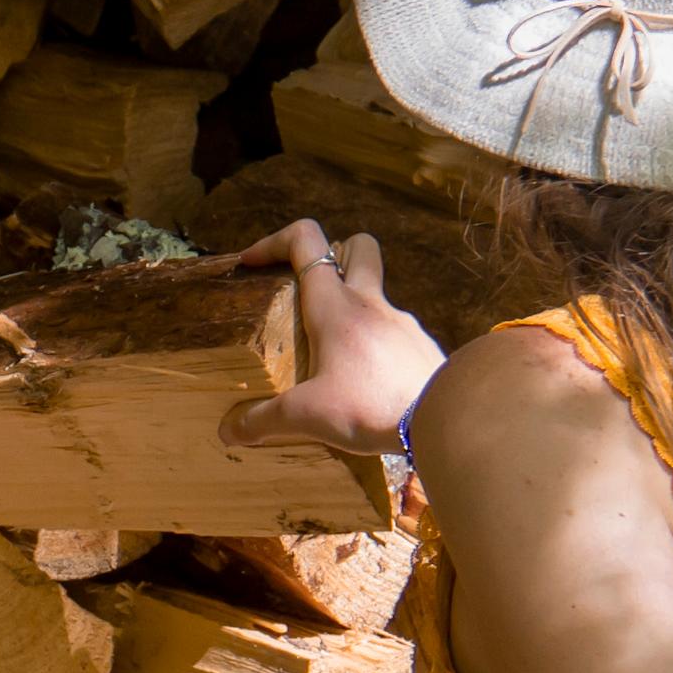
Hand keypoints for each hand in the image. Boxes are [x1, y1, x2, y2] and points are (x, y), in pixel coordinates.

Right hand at [222, 220, 449, 457]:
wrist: (443, 418)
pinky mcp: (420, 347)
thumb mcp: (307, 416)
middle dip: (331, 254)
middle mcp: (370, 303)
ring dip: (352, 309)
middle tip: (308, 289)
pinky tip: (365, 380)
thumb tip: (229, 431)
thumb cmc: (370, 406)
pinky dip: (374, 344)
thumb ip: (264, 421)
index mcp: (334, 306)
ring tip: (332, 354)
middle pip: (357, 247)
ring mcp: (401, 323)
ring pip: (376, 294)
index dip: (274, 242)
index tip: (252, 263)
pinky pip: (392, 332)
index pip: (305, 241)